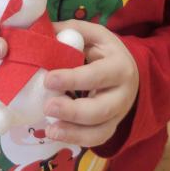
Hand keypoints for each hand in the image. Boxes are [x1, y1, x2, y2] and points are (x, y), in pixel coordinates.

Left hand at [43, 21, 138, 148]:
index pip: (97, 75)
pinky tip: (55, 133)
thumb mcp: (94, 36)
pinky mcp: (111, 127)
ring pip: (100, 130)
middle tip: (47, 107)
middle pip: (101, 109)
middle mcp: (123, 93)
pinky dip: (75, 139)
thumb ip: (71, 31)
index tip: (48, 79)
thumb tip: (40, 30)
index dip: (73, 79)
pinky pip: (96, 139)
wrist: (128, 72)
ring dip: (73, 132)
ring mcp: (118, 114)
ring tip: (49, 129)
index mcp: (119, 66)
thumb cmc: (105, 52)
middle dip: (73, 111)